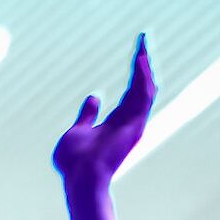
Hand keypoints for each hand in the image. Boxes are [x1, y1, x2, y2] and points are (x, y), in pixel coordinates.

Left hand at [52, 35, 156, 186]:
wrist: (79, 179)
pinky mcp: (134, 125)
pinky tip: (140, 59)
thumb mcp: (76, 131)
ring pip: (146, 89)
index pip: (131, 93)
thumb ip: (87, 115)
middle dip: (143, 63)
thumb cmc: (74, 162)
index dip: (135, 72)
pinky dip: (143, 77)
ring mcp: (133, 124)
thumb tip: (94, 97)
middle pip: (142, 87)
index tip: (138, 52)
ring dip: (145, 66)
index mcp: (116, 123)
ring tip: (143, 44)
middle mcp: (129, 122)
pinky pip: (143, 96)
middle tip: (144, 40)